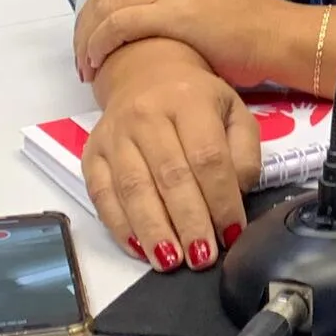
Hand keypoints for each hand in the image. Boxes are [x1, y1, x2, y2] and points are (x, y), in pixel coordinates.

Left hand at [76, 0, 296, 86]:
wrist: (277, 35)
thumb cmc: (251, 19)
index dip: (100, 4)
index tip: (94, 33)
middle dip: (87, 22)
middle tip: (83, 54)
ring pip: (107, 6)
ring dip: (88, 37)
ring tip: (86, 65)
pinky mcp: (171, 13)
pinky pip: (118, 24)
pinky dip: (99, 43)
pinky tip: (96, 62)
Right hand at [83, 38, 262, 271]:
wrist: (145, 73)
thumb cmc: (197, 100)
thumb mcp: (233, 112)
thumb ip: (244, 151)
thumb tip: (237, 194)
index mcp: (189, 100)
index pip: (207, 157)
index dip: (221, 199)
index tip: (232, 232)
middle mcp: (147, 115)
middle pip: (170, 176)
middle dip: (189, 222)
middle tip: (203, 258)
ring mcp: (114, 135)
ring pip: (133, 189)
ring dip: (154, 230)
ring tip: (171, 262)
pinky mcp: (91, 154)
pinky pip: (101, 195)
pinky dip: (120, 226)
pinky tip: (139, 249)